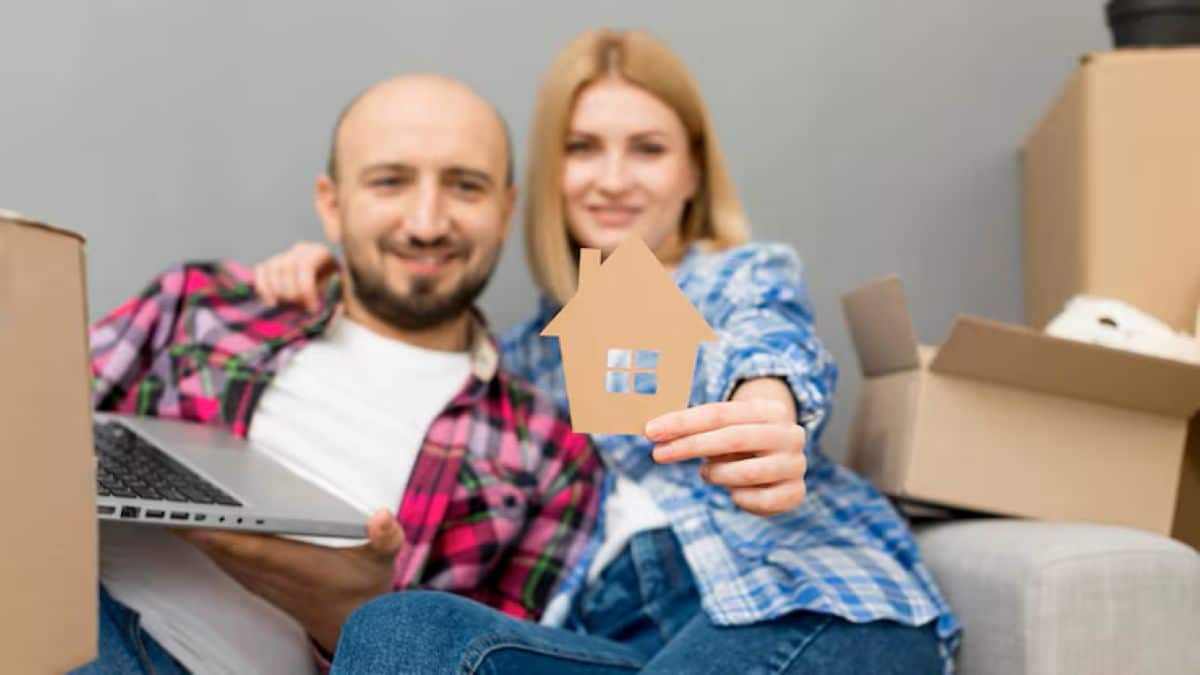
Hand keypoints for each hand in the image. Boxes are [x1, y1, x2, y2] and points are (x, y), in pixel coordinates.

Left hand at [178, 509, 404, 653]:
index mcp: (300, 566)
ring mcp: (265, 583)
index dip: (225, 534)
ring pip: (222, 558)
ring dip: (198, 537)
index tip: (198, 519)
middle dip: (197, 527)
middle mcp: (275, 576)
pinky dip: (210, 547)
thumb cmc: (364, 592)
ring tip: (175, 511)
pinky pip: (227, 565)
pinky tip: (199, 534)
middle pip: (227, 551)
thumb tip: (383, 518)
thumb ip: (386, 538)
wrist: (355, 628)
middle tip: (169, 503)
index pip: (254, 548)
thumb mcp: (383, 563)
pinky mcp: (261, 585)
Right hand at [253, 241, 337, 311]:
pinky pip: (260, 271)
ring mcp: (284, 255)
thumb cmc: (335, 287)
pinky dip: (263, 287)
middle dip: (291, 292)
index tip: (311, 307)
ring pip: (271, 268)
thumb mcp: (340, 290)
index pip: (306, 265)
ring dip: (278, 291)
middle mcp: (299, 250)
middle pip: (286, 266)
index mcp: (319, 252)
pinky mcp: (271, 264)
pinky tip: (272, 302)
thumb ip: (334, 296)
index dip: (306, 288)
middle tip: (299, 307)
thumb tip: (324, 307)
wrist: (327, 282)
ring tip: (289, 305)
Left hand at [646, 379, 806, 515]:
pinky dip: (738, 497)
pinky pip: (757, 501)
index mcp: (771, 410)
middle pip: (732, 438)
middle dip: (690, 446)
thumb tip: (653, 429)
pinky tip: (733, 492)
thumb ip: (695, 426)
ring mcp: (795, 465)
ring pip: (744, 473)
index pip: (720, 412)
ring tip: (707, 473)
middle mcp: (789, 434)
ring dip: (715, 474)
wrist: (781, 461)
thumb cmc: (741, 440)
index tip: (651, 431)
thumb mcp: (723, 428)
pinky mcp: (795, 493)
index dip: (683, 422)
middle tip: (658, 454)